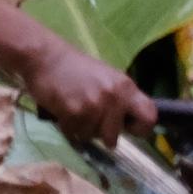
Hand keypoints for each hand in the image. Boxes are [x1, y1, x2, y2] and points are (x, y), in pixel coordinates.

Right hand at [24, 39, 152, 147]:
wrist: (43, 56)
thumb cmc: (74, 67)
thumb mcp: (106, 78)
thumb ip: (120, 99)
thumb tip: (128, 123)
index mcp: (125, 87)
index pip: (149, 117)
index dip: (140, 128)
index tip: (126, 126)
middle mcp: (113, 97)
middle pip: (115, 136)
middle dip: (102, 133)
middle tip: (90, 119)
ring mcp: (93, 105)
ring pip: (93, 136)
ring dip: (82, 129)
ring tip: (73, 110)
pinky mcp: (74, 112)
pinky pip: (74, 133)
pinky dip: (67, 126)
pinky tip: (62, 110)